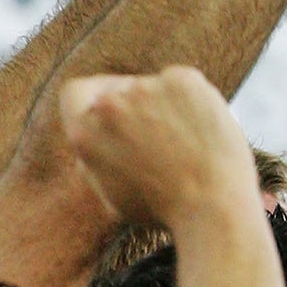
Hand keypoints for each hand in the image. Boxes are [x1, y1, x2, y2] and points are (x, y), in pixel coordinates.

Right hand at [60, 66, 257, 230]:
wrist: (211, 201)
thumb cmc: (162, 206)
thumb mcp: (110, 190)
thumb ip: (97, 155)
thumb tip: (98, 132)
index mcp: (84, 132)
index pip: (75, 92)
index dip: (94, 98)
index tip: (114, 107)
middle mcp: (108, 104)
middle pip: (121, 90)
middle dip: (137, 108)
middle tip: (160, 136)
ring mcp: (145, 88)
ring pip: (154, 87)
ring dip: (165, 105)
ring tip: (185, 141)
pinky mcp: (181, 79)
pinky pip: (182, 84)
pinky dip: (191, 100)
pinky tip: (200, 128)